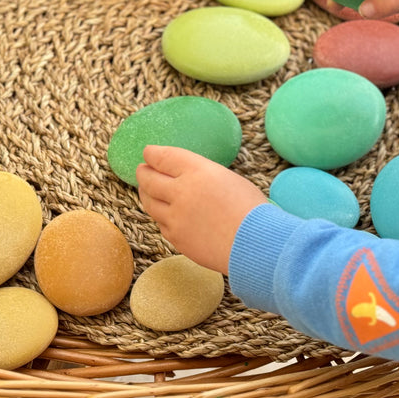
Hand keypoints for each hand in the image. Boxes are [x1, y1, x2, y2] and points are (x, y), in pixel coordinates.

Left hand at [136, 145, 267, 274]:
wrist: (256, 245)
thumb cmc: (251, 210)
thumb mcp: (228, 179)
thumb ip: (202, 175)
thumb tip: (185, 176)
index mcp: (197, 171)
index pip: (164, 157)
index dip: (152, 154)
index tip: (148, 152)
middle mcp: (181, 192)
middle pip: (149, 179)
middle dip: (143, 172)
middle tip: (142, 169)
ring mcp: (175, 217)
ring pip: (149, 202)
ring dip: (146, 193)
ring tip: (147, 190)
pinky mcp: (176, 238)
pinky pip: (161, 223)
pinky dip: (160, 215)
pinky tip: (164, 213)